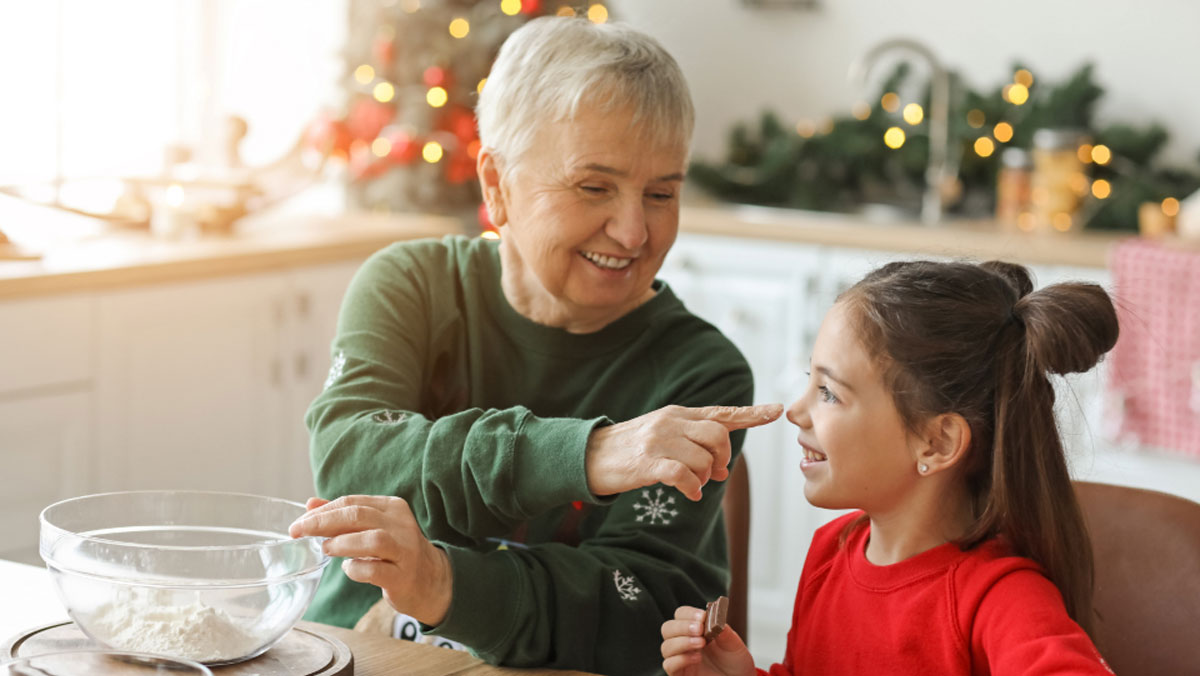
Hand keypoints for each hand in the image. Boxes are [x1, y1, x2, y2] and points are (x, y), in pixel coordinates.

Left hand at [289, 495, 452, 625]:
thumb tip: (310, 504)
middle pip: (358, 515)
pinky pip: (375, 570)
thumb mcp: (372, 528)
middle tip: (297, 532)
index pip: (351, 502)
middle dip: (322, 522)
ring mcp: (405, 550)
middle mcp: (401, 525)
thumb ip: (343, 516)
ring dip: (341, 543)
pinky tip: (349, 569)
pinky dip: (356, 569)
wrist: (431, 580)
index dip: (321, 511)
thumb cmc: (395, 552)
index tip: (298, 523)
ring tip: (325, 548)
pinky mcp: (403, 576)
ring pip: (372, 539)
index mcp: (392, 508)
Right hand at [585, 403, 781, 500]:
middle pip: (718, 435)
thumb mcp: (662, 434)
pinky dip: (692, 488)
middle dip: (723, 458)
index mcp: (678, 414)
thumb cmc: (630, 449)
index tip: (777, 411)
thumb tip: (721, 468)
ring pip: (703, 458)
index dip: (751, 414)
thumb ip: (692, 443)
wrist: (588, 455)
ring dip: (705, 478)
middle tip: (716, 475)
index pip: (721, 412)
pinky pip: (683, 475)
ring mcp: (658, 440)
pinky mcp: (646, 462)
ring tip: (693, 485)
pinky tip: (688, 494)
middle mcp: (671, 422)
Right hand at [661, 606, 755, 675]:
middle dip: (682, 627)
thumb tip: (717, 618)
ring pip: (666, 646)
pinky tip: (696, 658)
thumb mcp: (734, 644)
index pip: (681, 614)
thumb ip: (725, 631)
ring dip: (682, 642)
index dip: (688, 614)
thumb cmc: (735, 662)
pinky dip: (680, 659)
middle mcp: (685, 642)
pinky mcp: (680, 673)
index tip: (701, 617)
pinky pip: (669, 665)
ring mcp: (681, 657)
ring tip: (701, 643)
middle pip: (668, 628)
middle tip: (698, 629)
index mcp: (696, 629)